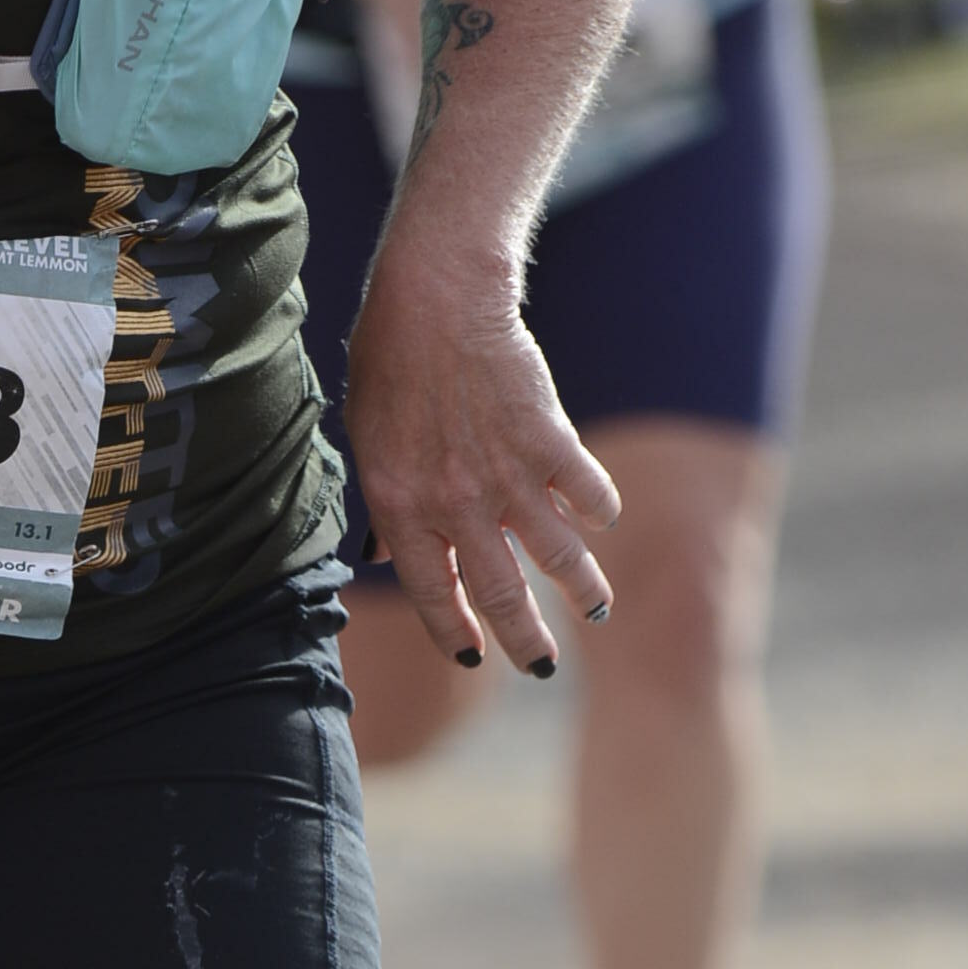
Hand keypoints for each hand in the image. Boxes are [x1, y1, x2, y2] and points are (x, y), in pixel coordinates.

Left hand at [339, 258, 620, 678]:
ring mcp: (508, 476)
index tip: (472, 657)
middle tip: (541, 666)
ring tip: (596, 612)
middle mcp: (457, 504)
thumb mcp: (368, 444)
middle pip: (501, 594)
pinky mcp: (551, 442)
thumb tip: (390, 554)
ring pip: (559, 557)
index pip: (432, 593)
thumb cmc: (390, 367)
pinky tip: (599, 518)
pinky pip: (589, 496)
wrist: (437, 301)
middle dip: (526, 640)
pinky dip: (599, 512)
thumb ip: (387, 505)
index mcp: (402, 508)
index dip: (454, 632)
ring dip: (583, 591)